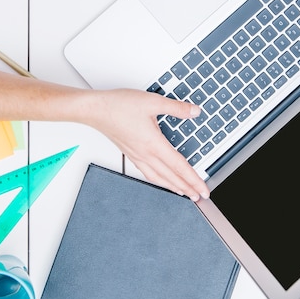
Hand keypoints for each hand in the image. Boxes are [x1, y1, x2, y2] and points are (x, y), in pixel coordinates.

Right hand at [84, 88, 209, 200]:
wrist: (96, 110)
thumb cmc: (118, 106)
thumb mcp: (152, 101)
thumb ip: (176, 108)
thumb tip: (194, 111)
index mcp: (153, 144)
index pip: (179, 167)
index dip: (194, 180)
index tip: (204, 189)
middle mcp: (145, 154)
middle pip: (171, 177)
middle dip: (187, 188)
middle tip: (200, 197)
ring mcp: (136, 156)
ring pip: (158, 178)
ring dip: (173, 187)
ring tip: (184, 193)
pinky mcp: (130, 153)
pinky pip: (148, 173)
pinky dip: (159, 180)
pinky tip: (161, 179)